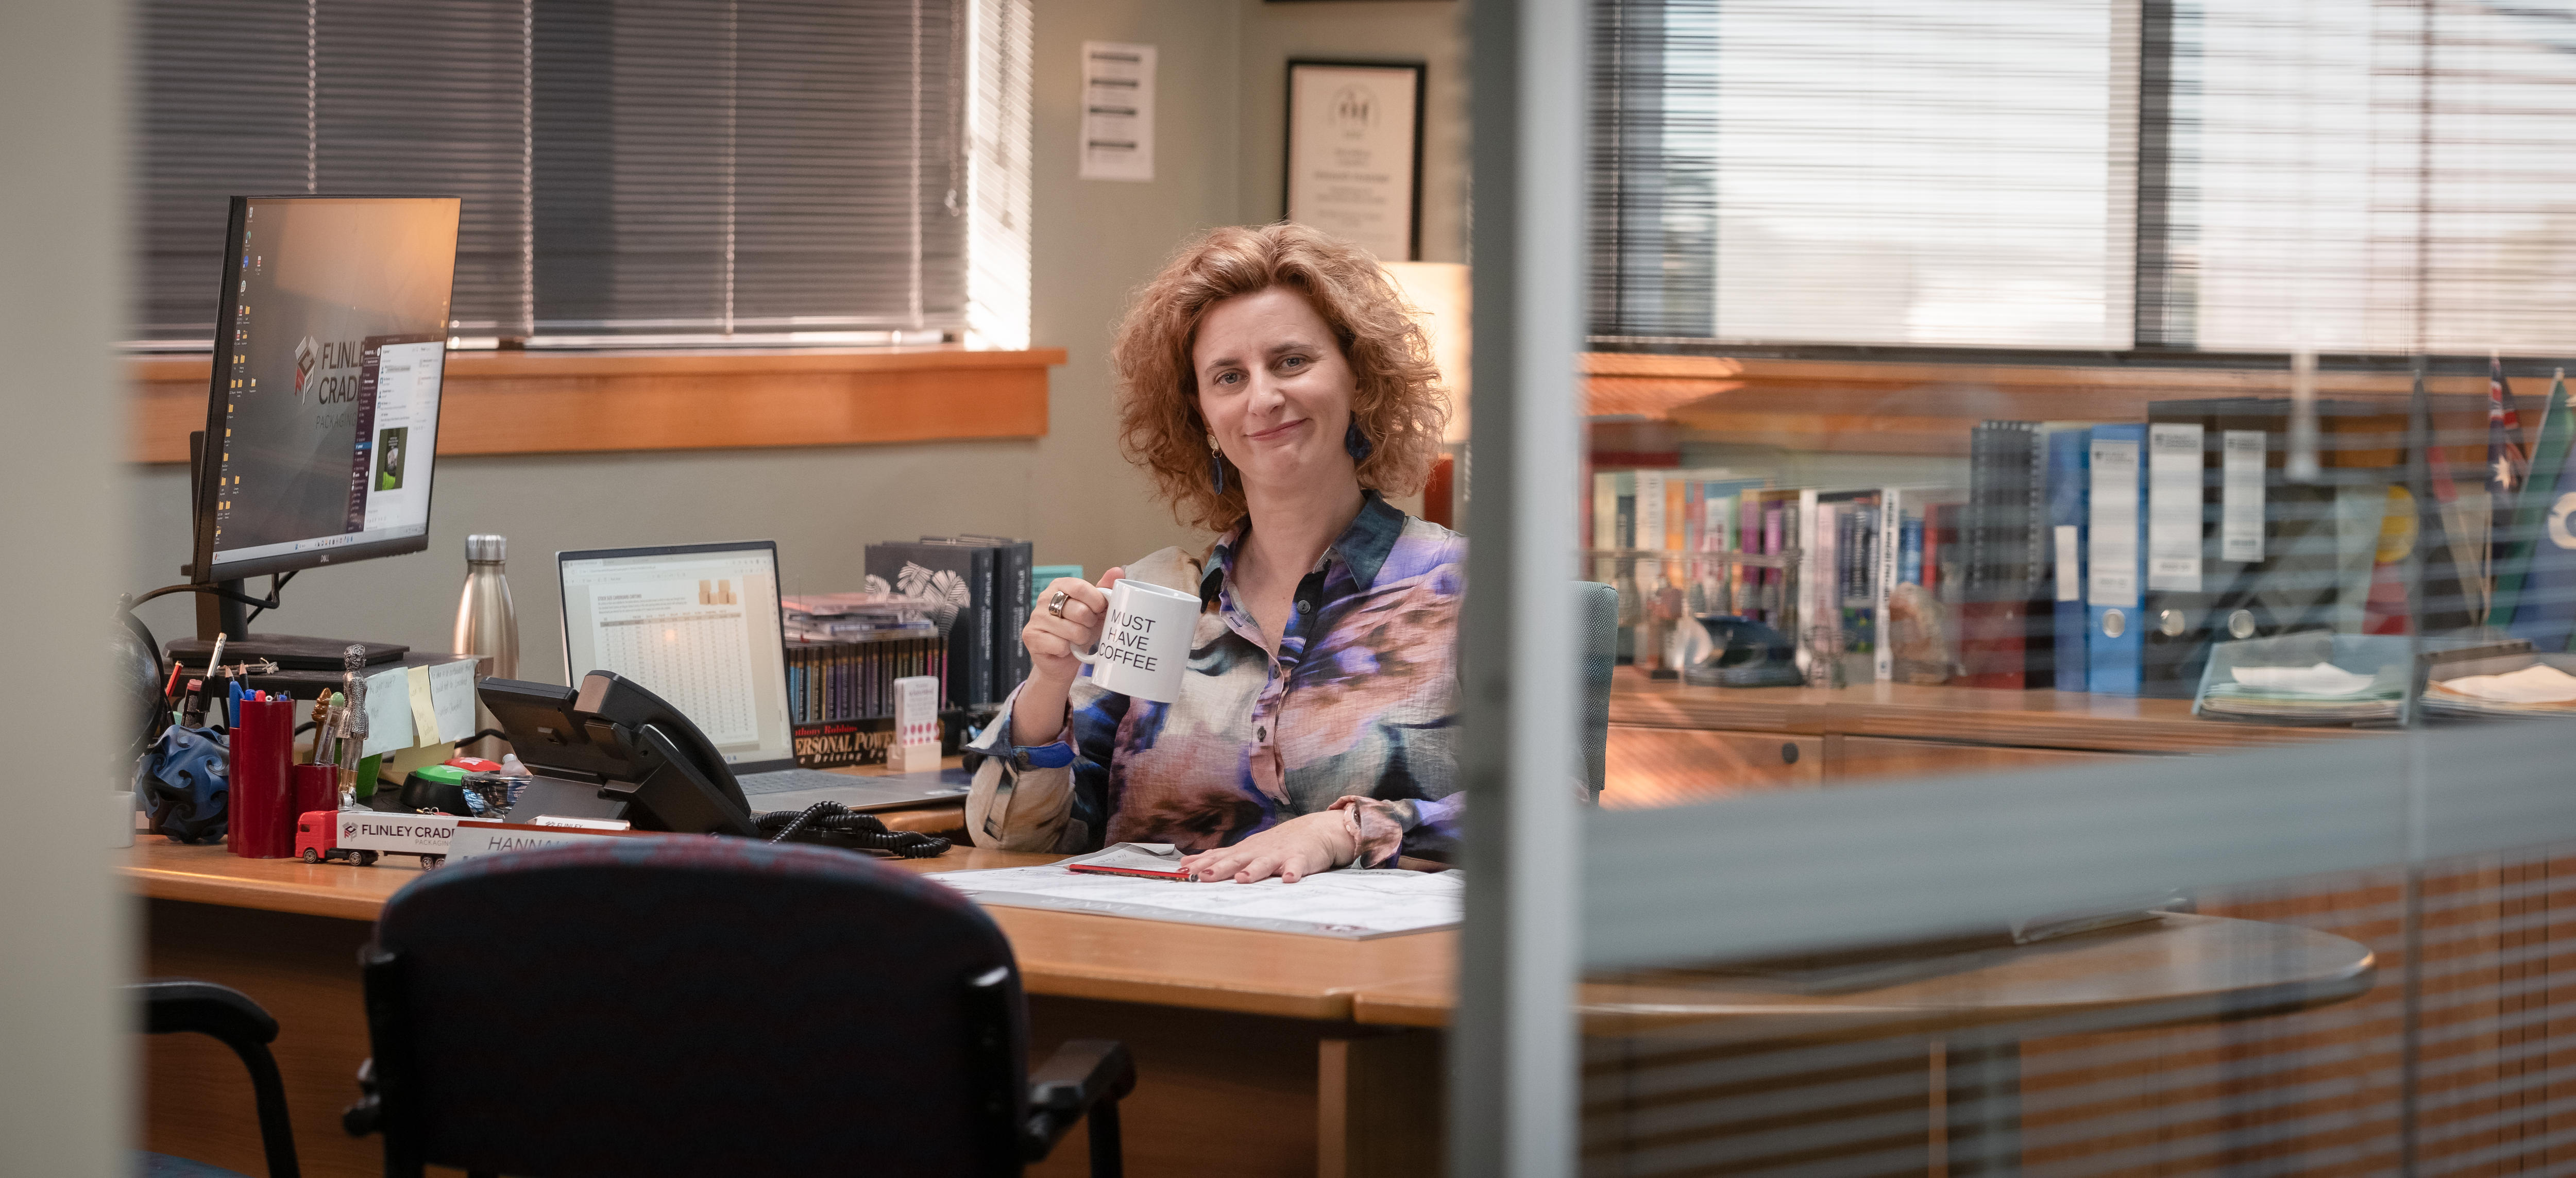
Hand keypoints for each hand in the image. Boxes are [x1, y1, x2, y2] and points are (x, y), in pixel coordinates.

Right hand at [1024, 568, 1125, 684]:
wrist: (1063, 660)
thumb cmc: (1080, 630)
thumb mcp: (1096, 610)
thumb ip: (1105, 590)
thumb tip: (1117, 571)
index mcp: (1059, 585)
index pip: (1081, 588)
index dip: (1096, 602)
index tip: (1099, 611)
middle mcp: (1044, 598)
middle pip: (1079, 610)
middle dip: (1089, 624)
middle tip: (1086, 627)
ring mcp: (1035, 617)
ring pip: (1072, 631)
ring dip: (1080, 639)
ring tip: (1075, 639)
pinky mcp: (1031, 637)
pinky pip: (1060, 645)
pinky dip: (1067, 650)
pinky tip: (1063, 649)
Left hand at [1178, 811, 1355, 883]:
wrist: (1312, 831)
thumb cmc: (1274, 844)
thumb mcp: (1244, 849)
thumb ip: (1216, 858)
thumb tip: (1185, 864)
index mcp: (1244, 852)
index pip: (1219, 857)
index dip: (1202, 865)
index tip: (1184, 872)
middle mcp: (1258, 852)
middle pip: (1236, 861)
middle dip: (1219, 869)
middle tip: (1203, 877)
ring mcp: (1279, 855)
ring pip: (1264, 864)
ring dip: (1253, 871)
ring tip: (1243, 878)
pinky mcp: (1300, 859)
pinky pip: (1296, 867)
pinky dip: (1293, 872)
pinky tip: (1289, 879)